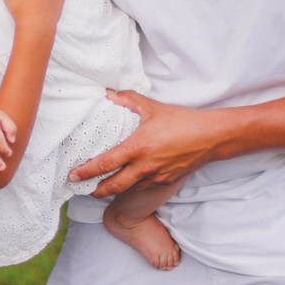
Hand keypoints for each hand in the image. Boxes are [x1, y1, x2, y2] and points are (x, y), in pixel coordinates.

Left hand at [68, 89, 221, 196]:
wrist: (211, 137)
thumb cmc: (182, 121)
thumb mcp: (152, 107)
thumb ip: (128, 100)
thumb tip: (109, 94)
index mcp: (138, 147)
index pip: (106, 163)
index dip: (87, 171)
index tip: (73, 175)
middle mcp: (145, 166)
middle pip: (114, 185)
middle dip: (96, 190)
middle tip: (84, 189)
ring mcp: (156, 176)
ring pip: (129, 188)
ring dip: (114, 189)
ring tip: (102, 187)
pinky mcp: (166, 181)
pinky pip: (144, 186)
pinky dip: (133, 186)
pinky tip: (129, 181)